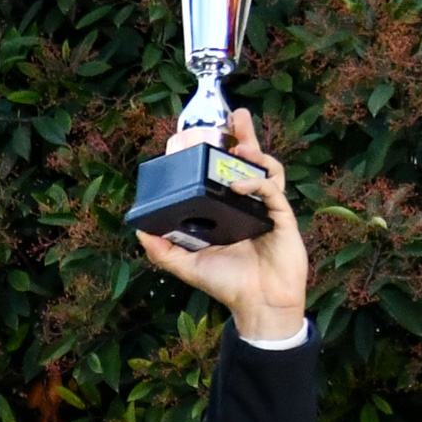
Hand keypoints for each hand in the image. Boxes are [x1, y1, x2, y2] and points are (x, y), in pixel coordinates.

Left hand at [134, 105, 313, 343]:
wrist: (259, 305)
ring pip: (265, 169)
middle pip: (247, 163)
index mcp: (228, 211)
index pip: (223, 174)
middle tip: (234, 115)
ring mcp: (267, 210)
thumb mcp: (187, 266)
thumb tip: (138, 231)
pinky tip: (239, 183)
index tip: (202, 136)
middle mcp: (248, 205)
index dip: (217, 154)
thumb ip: (162, 251)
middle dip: (243, 137)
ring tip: (241, 140)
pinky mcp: (282, 218)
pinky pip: (271, 191)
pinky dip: (255, 183)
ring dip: (255, 151)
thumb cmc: (228, 285)